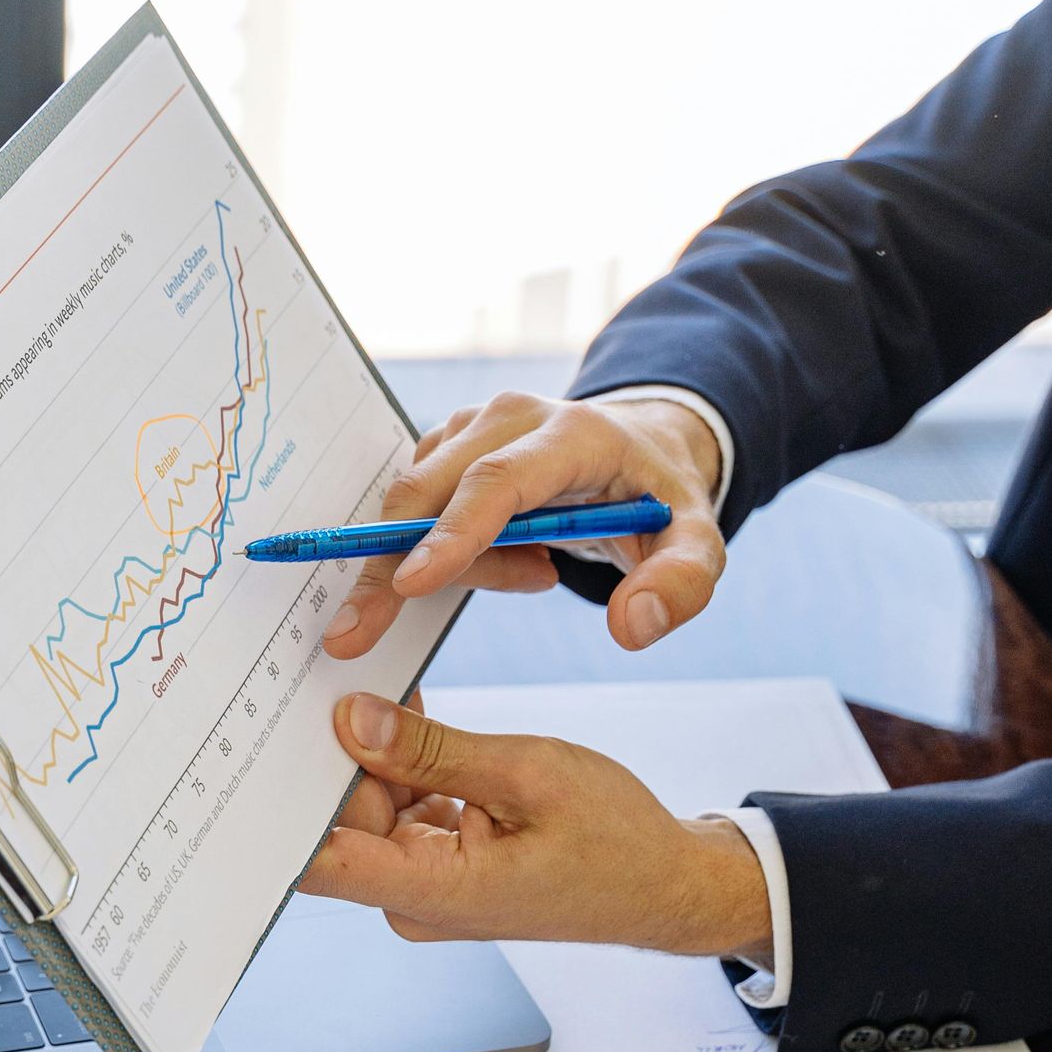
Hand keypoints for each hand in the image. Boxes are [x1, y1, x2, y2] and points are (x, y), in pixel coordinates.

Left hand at [299, 690, 772, 961]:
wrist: (663, 884)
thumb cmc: (615, 840)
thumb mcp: (527, 772)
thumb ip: (433, 751)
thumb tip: (353, 721)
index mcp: (435, 892)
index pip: (317, 862)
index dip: (276, 808)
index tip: (256, 748)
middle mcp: (416, 899)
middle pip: (340, 819)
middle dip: (338, 753)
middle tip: (337, 678)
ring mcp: (425, 886)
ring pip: (369, 808)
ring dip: (377, 755)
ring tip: (386, 695)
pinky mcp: (437, 866)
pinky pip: (399, 810)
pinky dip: (405, 768)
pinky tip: (414, 724)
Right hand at [322, 391, 725, 663]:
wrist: (639, 450)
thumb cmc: (660, 501)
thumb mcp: (697, 544)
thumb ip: (681, 585)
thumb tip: (631, 627)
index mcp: (572, 434)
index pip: (498, 481)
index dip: (451, 533)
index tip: (407, 584)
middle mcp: (510, 416)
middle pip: (429, 491)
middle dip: (387, 565)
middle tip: (354, 635)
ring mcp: (471, 426)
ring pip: (418, 504)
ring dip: (451, 563)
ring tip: (536, 573)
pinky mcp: (448, 443)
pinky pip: (420, 509)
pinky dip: (449, 552)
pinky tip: (516, 559)